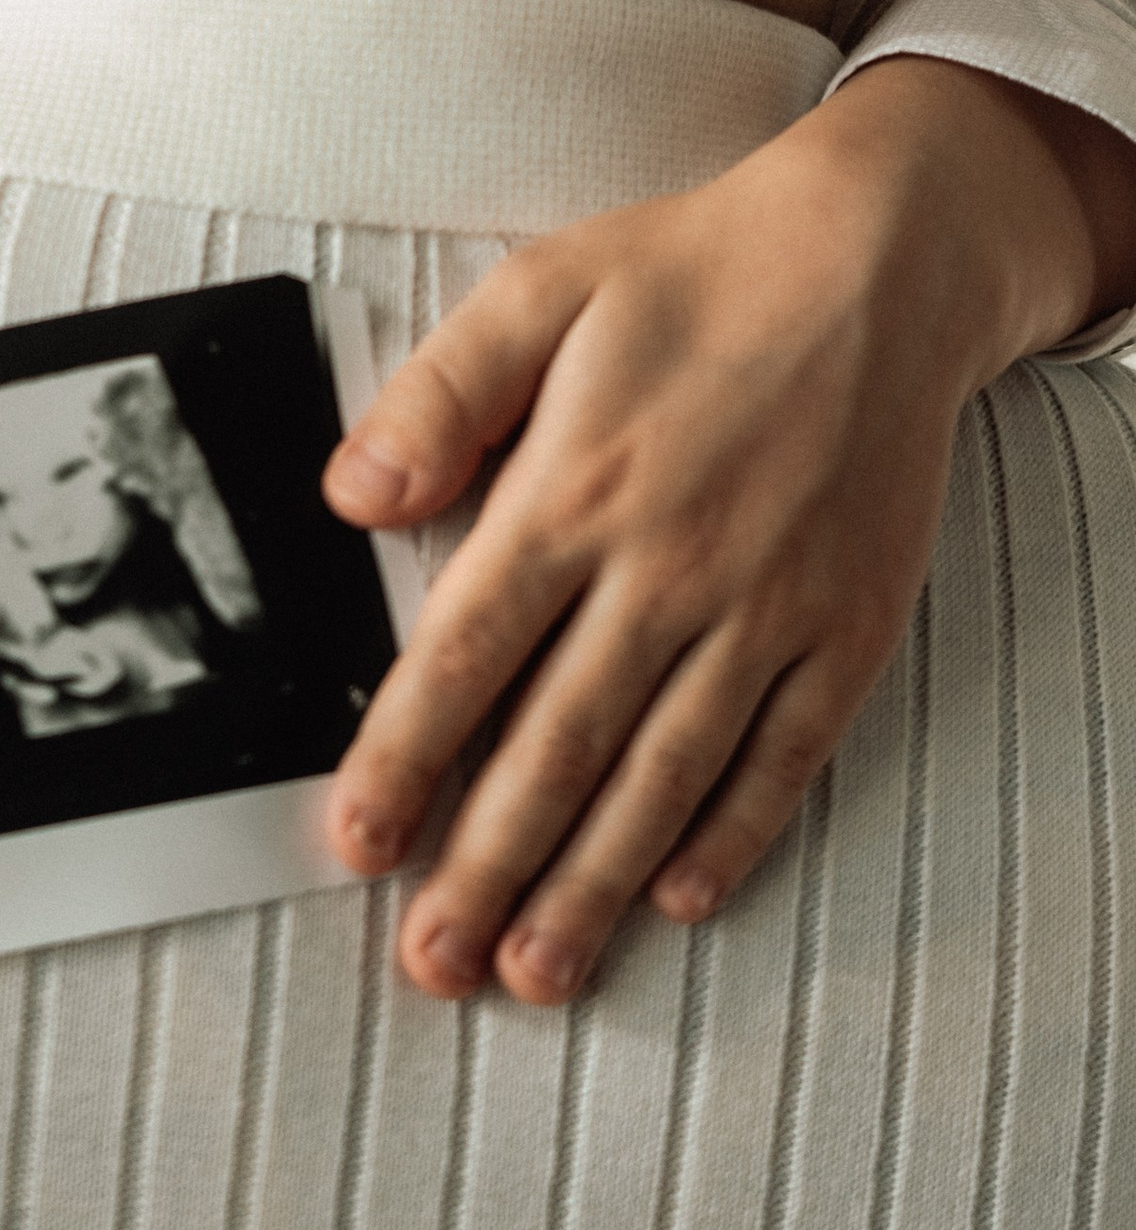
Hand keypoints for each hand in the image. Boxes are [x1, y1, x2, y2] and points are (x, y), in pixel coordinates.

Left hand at [318, 59, 1129, 1004]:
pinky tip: (679, 900)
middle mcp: (668, 569)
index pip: (465, 656)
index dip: (404, 760)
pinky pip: (782, 758)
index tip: (356, 844)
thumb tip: (351, 495)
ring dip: (592, 885)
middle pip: (556, 747)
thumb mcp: (539, 291)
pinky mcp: (844, 628)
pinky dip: (731, 837)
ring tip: (533, 970)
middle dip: (484, 866)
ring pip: (662, 778)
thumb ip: (440, 398)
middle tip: (430, 963)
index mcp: (575, 492)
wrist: (878, 259)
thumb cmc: (694, 271)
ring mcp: (766, 610)